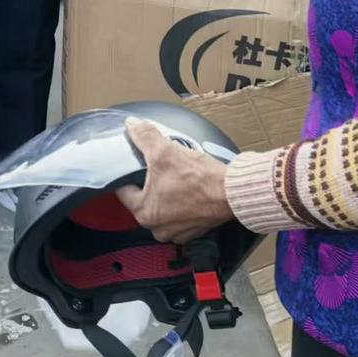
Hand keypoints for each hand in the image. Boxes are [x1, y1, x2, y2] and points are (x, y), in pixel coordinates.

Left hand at [115, 118, 232, 245]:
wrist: (232, 192)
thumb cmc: (199, 178)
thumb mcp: (165, 150)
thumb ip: (144, 136)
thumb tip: (131, 125)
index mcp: (144, 213)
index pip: (124, 190)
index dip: (129, 173)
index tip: (137, 164)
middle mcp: (157, 228)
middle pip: (144, 199)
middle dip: (151, 183)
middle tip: (161, 168)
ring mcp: (177, 231)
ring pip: (163, 207)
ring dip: (167, 194)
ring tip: (177, 178)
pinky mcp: (194, 230)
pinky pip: (181, 214)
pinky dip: (183, 203)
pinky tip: (190, 190)